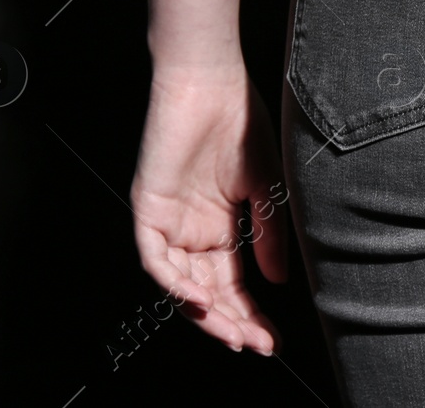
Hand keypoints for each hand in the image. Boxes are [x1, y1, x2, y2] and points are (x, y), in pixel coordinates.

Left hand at [129, 58, 287, 354]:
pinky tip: (200, 301)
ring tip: (234, 332)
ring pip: (181, 284)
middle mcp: (193, 228)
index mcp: (222, 223)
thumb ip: (269, 235)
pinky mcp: (148, 209)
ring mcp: (169, 221)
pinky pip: (155, 259)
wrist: (212, 80)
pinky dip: (174, 284)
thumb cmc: (242, 120)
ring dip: (207, 312)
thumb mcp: (266, 186)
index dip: (251, 310)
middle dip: (233, 320)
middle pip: (209, 290)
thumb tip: (276, 281)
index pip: (234, 280)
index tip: (272, 336)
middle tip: (257, 343)